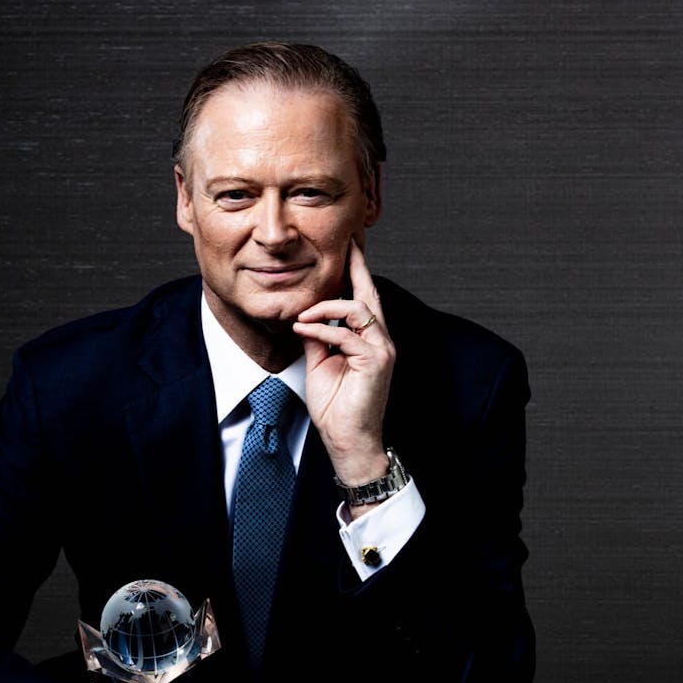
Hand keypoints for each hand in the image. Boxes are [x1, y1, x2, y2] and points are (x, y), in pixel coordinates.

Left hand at [293, 240, 394, 491]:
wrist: (348, 439)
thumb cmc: (335, 406)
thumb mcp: (319, 364)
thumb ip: (317, 338)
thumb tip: (305, 318)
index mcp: (368, 339)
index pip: (363, 299)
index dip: (357, 272)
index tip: (349, 249)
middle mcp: (380, 340)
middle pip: (369, 294)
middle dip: (357, 266)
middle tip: (348, 243)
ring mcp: (382, 349)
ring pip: (357, 309)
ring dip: (324, 307)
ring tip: (301, 317)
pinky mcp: (376, 361)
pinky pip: (344, 334)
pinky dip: (320, 330)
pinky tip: (304, 332)